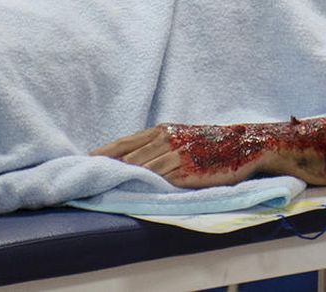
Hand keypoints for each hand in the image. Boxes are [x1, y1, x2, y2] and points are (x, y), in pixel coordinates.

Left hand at [90, 123, 265, 188]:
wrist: (243, 145)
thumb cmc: (209, 142)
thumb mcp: (180, 136)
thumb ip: (156, 145)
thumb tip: (129, 158)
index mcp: (162, 130)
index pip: (124, 142)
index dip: (103, 152)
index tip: (83, 161)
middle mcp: (166, 141)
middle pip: (127, 157)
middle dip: (106, 169)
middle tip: (85, 179)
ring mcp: (176, 157)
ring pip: (140, 170)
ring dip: (121, 179)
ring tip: (101, 189)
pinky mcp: (186, 174)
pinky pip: (159, 182)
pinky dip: (144, 188)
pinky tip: (131, 194)